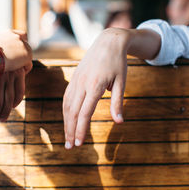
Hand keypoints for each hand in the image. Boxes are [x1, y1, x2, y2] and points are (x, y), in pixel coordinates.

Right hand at [0, 30, 32, 71]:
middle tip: (18, 62)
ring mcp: (23, 46)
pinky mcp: (27, 55)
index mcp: (8, 33)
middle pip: (26, 45)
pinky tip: (18, 74)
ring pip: (27, 55)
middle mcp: (17, 37)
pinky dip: (25, 70)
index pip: (20, 35)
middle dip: (22, 53)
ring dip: (23, 62)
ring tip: (16, 70)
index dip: (20, 43)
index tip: (17, 51)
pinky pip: (29, 65)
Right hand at [62, 28, 128, 148]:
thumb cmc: (118, 63)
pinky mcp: (74, 79)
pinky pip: (67, 98)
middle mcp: (82, 84)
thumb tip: (119, 122)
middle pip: (73, 112)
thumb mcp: (122, 82)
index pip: (84, 113)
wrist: (108, 42)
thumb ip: (117, 102)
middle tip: (70, 147)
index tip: (79, 143)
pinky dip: (66, 111)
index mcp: (95, 85)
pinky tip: (67, 120)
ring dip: (66, 123)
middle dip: (70, 131)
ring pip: (67, 106)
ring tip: (67, 138)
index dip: (80, 129)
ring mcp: (76, 81)